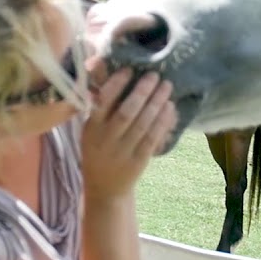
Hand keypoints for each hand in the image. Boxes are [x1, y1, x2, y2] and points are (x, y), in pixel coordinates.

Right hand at [81, 68, 176, 199]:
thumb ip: (101, 109)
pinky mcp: (137, 162)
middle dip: (142, 91)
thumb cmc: (98, 152)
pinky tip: (170, 109)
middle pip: (127, 112)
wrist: (104, 189)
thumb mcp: (91, 132)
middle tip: (155, 75)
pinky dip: (162, 122)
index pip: (102, 102)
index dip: (116, 85)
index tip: (129, 69)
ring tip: (167, 88)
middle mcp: (105, 139)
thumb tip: (116, 76)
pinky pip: (152, 139)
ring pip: (142, 124)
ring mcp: (122, 152)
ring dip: (156, 103)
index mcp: (91, 128)